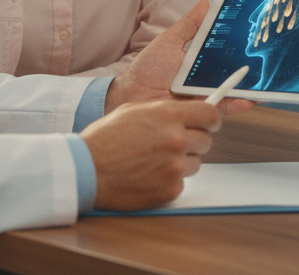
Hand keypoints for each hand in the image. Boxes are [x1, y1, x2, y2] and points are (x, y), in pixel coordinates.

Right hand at [82, 98, 217, 210]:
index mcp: (168, 115)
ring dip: (180, 162)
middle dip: (193, 141)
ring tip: (153, 160)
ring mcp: (174, 167)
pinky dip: (169, 180)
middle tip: (172, 144)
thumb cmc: (104, 139)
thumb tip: (186, 111)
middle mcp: (176, 140)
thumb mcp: (133, 110)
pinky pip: (181, 182)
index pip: (211, 115)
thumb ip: (164, 110)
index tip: (207, 124)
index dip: (210, 120)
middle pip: (206, 141)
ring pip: (195, 163)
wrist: (87, 169)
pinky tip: (148, 175)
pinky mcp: (170, 189)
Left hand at [106, 0, 255, 117]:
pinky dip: (238, 104)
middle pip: (232, 73)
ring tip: (266, 83)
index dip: (240, 48)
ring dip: (249, 88)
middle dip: (251, 69)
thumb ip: (189, 26)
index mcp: (199, 62)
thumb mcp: (169, 42)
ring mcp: (205, 95)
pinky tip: (250, 99)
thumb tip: (207, 3)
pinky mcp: (201, 111)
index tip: (256, 39)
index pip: (225, 54)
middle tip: (267, 62)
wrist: (131, 96)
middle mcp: (205, 79)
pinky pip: (223, 107)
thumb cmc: (147, 69)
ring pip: (232, 91)